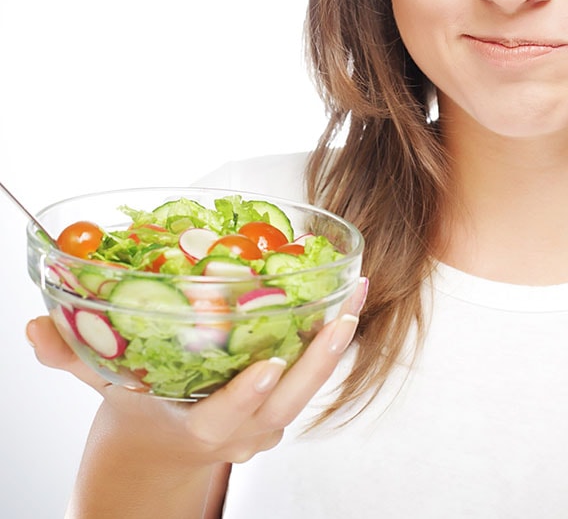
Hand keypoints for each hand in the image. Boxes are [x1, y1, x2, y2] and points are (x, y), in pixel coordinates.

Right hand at [25, 277, 366, 514]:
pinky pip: (313, 377)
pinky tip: (348, 299)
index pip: (228, 417)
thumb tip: (36, 329)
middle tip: (344, 315)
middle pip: (290, 400)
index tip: (270, 365)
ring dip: (337, 340)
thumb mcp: (104, 386)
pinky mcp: (284, 406)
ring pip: (311, 386)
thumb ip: (72, 358)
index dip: (248, 394)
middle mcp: (243, 431)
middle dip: (320, 359)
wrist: (163, 448)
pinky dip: (331, 343)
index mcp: (199, 429)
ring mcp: (269, 422)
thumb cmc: (136, 408)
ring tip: (357, 292)